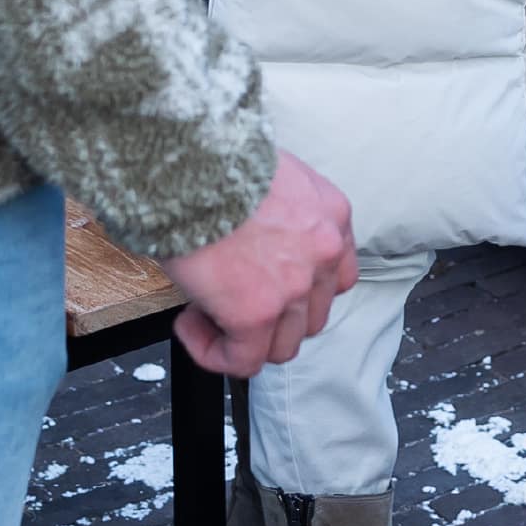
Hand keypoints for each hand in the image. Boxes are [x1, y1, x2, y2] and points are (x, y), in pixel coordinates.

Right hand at [164, 151, 357, 377]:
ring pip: (282, 345)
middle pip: (312, 316)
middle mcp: (326, 252)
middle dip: (273, 318)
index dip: (297, 292)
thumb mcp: (277, 179)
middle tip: (229, 298)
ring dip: (244, 338)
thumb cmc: (220, 164)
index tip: (262, 284)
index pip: (336, 277)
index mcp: (333, 216)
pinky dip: (215, 353)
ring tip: (205, 310)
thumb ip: (286, 218)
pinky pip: (243, 361)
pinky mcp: (256, 313)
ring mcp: (296, 286)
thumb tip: (257, 248)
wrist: (193, 165)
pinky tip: (189, 324)